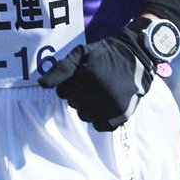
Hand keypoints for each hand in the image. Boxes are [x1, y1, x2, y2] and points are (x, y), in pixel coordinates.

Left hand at [38, 26, 153, 130]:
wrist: (137, 56)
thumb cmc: (105, 53)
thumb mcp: (81, 53)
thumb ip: (61, 69)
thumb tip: (42, 84)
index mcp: (87, 76)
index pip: (62, 92)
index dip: (68, 84)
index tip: (79, 76)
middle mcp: (99, 93)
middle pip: (73, 104)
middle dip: (77, 94)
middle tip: (91, 83)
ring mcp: (111, 106)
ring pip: (84, 116)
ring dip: (87, 107)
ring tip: (98, 92)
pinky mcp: (122, 115)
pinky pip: (100, 125)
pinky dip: (100, 117)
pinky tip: (105, 104)